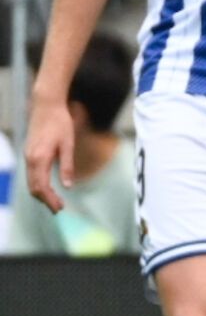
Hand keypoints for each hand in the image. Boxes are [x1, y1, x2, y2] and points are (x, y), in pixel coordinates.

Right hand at [24, 96, 74, 213]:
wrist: (45, 106)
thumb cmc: (60, 123)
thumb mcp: (68, 144)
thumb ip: (67, 166)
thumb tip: (68, 186)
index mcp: (40, 159)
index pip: (42, 187)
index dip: (50, 200)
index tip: (60, 208)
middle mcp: (30, 159)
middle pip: (33, 187)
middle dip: (45, 200)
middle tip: (58, 209)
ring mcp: (27, 156)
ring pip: (31, 181)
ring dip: (41, 193)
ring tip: (54, 201)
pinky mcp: (29, 153)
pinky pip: (31, 174)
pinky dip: (38, 184)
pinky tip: (48, 187)